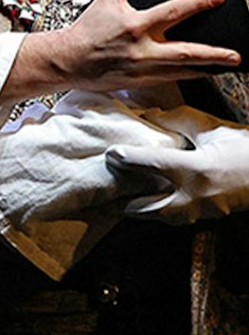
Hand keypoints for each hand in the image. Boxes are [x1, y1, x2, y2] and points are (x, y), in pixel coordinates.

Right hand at [12, 0, 238, 98]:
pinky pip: (169, 79)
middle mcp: (141, 49)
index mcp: (135, 25)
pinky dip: (187, 76)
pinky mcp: (138, 81)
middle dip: (213, 53)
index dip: (197, 3)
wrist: (67, 60)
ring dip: (206, 68)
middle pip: (185, 52)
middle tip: (234, 55)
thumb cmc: (86, 29)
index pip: (173, 11)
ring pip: (181, 70)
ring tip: (226, 66)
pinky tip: (200, 73)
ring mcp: (141, 69)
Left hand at [106, 112, 248, 223]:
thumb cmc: (244, 148)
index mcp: (196, 169)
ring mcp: (199, 212)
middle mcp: (194, 195)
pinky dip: (153, 212)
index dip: (127, 159)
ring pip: (155, 217)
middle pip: (144, 207)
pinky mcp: (203, 219)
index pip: (152, 164)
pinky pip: (170, 219)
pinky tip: (142, 202)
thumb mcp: (212, 129)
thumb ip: (178, 121)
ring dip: (135, 208)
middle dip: (119, 199)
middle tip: (101, 188)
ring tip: (113, 198)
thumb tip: (148, 115)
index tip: (109, 153)